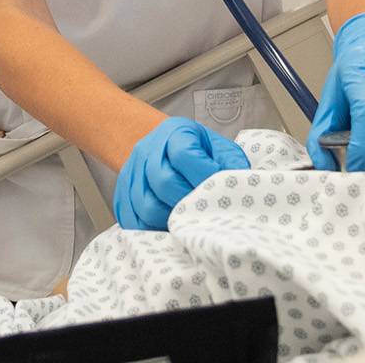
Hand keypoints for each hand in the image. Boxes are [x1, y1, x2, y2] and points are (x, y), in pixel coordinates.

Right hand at [113, 116, 250, 230]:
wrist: (159, 145)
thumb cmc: (195, 150)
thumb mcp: (217, 147)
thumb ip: (231, 163)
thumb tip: (243, 188)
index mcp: (175, 133)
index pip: (184, 155)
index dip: (203, 176)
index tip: (217, 190)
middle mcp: (148, 150)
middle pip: (163, 182)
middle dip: (188, 202)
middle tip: (204, 213)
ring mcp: (131, 173)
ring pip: (146, 206)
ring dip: (170, 220)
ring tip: (188, 223)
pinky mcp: (121, 195)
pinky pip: (132, 221)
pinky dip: (152, 230)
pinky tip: (168, 230)